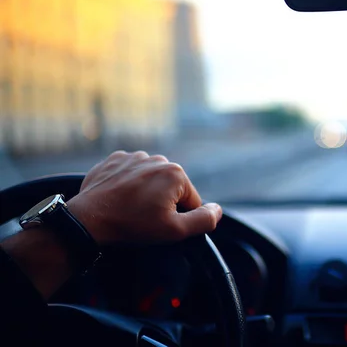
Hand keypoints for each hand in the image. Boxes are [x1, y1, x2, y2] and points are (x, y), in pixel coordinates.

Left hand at [67, 151, 221, 244]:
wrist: (87, 220)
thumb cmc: (131, 225)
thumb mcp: (174, 231)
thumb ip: (204, 220)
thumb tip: (217, 210)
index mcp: (176, 173)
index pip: (191, 201)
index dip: (179, 218)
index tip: (159, 225)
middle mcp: (158, 159)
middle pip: (171, 188)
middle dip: (163, 203)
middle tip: (143, 219)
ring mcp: (134, 157)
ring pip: (151, 180)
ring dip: (146, 193)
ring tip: (130, 209)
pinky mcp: (115, 160)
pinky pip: (131, 173)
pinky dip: (128, 185)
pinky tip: (120, 198)